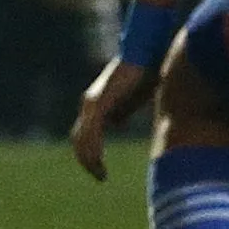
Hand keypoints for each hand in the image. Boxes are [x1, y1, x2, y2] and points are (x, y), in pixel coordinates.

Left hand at [70, 57, 154, 181]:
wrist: (147, 51)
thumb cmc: (147, 70)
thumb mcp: (135, 97)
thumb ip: (124, 109)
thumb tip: (116, 124)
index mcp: (98, 104)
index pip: (87, 135)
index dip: (92, 153)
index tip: (102, 170)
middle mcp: (90, 104)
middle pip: (80, 140)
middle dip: (88, 161)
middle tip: (100, 177)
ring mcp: (92, 103)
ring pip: (83, 139)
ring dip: (89, 159)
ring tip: (100, 174)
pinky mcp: (99, 102)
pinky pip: (92, 131)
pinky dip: (94, 148)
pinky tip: (99, 161)